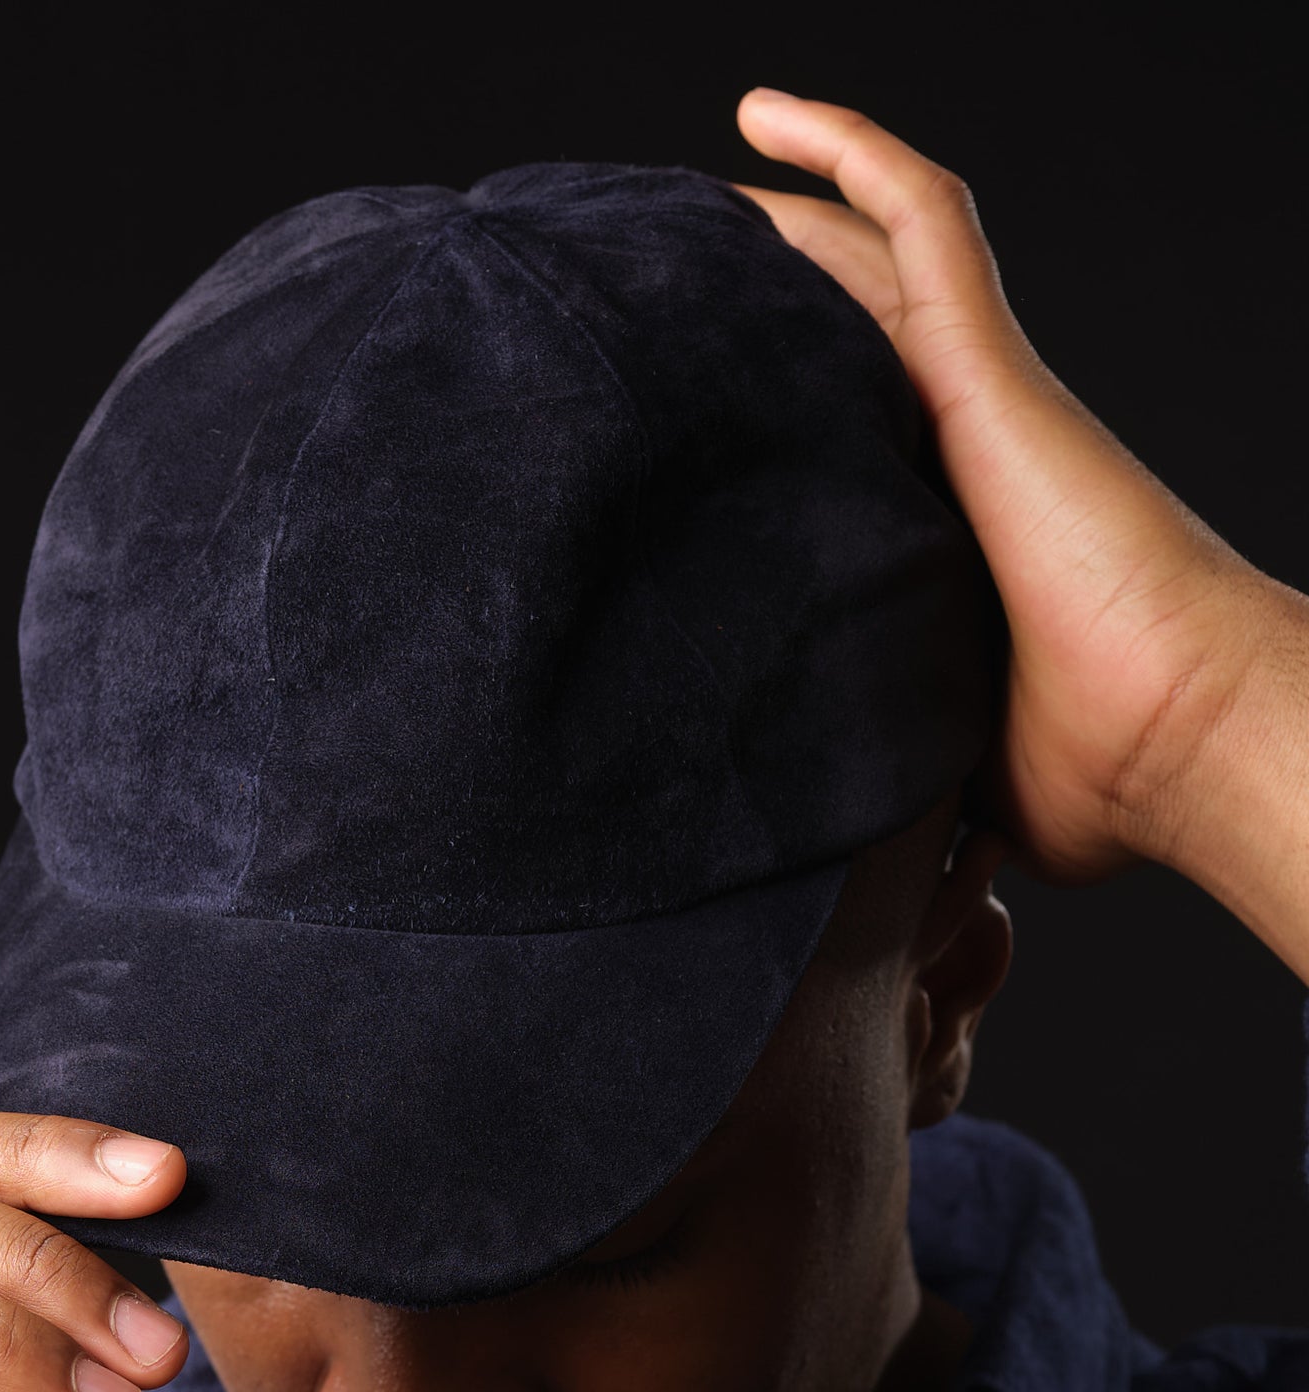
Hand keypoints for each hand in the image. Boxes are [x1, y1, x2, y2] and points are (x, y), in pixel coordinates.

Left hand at [735, 91, 1308, 970]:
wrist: (1176, 739)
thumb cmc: (1090, 771)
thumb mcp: (932, 763)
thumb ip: (874, 758)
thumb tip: (808, 842)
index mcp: (937, 528)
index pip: (835, 426)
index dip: (761, 397)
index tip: (671, 408)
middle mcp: (955, 443)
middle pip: (838, 324)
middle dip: (750, 291)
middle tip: (648, 276)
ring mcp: (976, 394)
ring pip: (866, 251)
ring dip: (777, 211)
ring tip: (679, 188)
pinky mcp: (991, 366)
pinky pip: (920, 216)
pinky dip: (849, 151)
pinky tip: (760, 115)